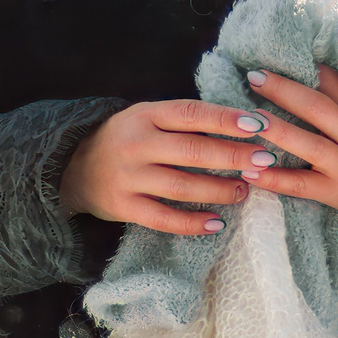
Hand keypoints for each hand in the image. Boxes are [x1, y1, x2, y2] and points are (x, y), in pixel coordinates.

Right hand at [60, 98, 260, 236]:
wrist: (73, 165)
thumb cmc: (128, 137)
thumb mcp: (149, 117)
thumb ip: (186, 121)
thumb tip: (244, 124)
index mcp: (146, 115)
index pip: (192, 114)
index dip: (226, 119)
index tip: (259, 125)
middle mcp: (136, 144)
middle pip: (192, 152)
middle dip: (233, 156)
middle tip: (264, 160)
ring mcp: (128, 178)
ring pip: (182, 187)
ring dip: (219, 190)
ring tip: (245, 190)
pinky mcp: (123, 207)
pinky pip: (163, 218)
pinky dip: (191, 223)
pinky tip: (216, 222)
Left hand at [239, 67, 337, 243]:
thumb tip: (314, 66)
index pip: (334, 84)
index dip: (307, 70)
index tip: (280, 58)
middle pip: (316, 108)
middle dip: (283, 90)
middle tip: (255, 76)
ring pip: (307, 144)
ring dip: (275, 129)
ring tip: (247, 118)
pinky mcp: (334, 192)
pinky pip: (299, 184)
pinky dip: (273, 178)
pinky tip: (248, 170)